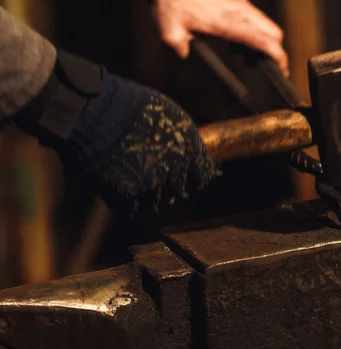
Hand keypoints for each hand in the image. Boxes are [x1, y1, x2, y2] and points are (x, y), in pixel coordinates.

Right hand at [14, 52, 218, 215]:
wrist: (92, 110)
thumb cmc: (124, 103)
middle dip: (169, 191)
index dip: (195, 179)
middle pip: (178, 191)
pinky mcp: (128, 194)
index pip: (203, 174)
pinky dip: (123, 203)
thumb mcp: (164, 112)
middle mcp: (176, 166)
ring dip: (146, 198)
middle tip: (156, 186)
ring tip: (133, 188)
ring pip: (155, 203)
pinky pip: (129, 208)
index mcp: (189, 145)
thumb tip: (182, 150)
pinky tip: (115, 193)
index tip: (189, 182)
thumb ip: (178, 137)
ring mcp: (153, 182)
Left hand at [152, 0, 288, 75]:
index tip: (282, 71)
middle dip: (274, 51)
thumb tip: (185, 56)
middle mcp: (240, 11)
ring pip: (265, 24)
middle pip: (274, 33)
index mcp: (228, 23)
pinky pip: (254, 17)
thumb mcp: (169, 31)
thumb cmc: (171, 2)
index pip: (264, 41)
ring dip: (262, 41)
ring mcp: (240, 4)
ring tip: (243, 55)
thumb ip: (180, 49)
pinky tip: (232, 37)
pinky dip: (252, 30)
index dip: (278, 58)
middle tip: (261, 65)